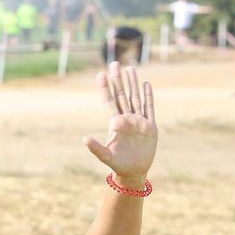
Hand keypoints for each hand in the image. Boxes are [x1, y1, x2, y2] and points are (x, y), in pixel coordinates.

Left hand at [84, 62, 156, 184]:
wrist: (134, 171)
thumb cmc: (118, 165)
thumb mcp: (106, 156)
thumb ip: (95, 148)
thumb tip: (84, 139)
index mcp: (115, 123)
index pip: (109, 101)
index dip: (105, 88)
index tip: (100, 74)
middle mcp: (126, 119)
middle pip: (122, 95)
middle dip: (118, 79)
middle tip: (115, 63)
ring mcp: (138, 121)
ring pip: (135, 97)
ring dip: (133, 83)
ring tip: (130, 68)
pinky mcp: (150, 126)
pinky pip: (149, 107)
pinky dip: (148, 96)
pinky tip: (146, 84)